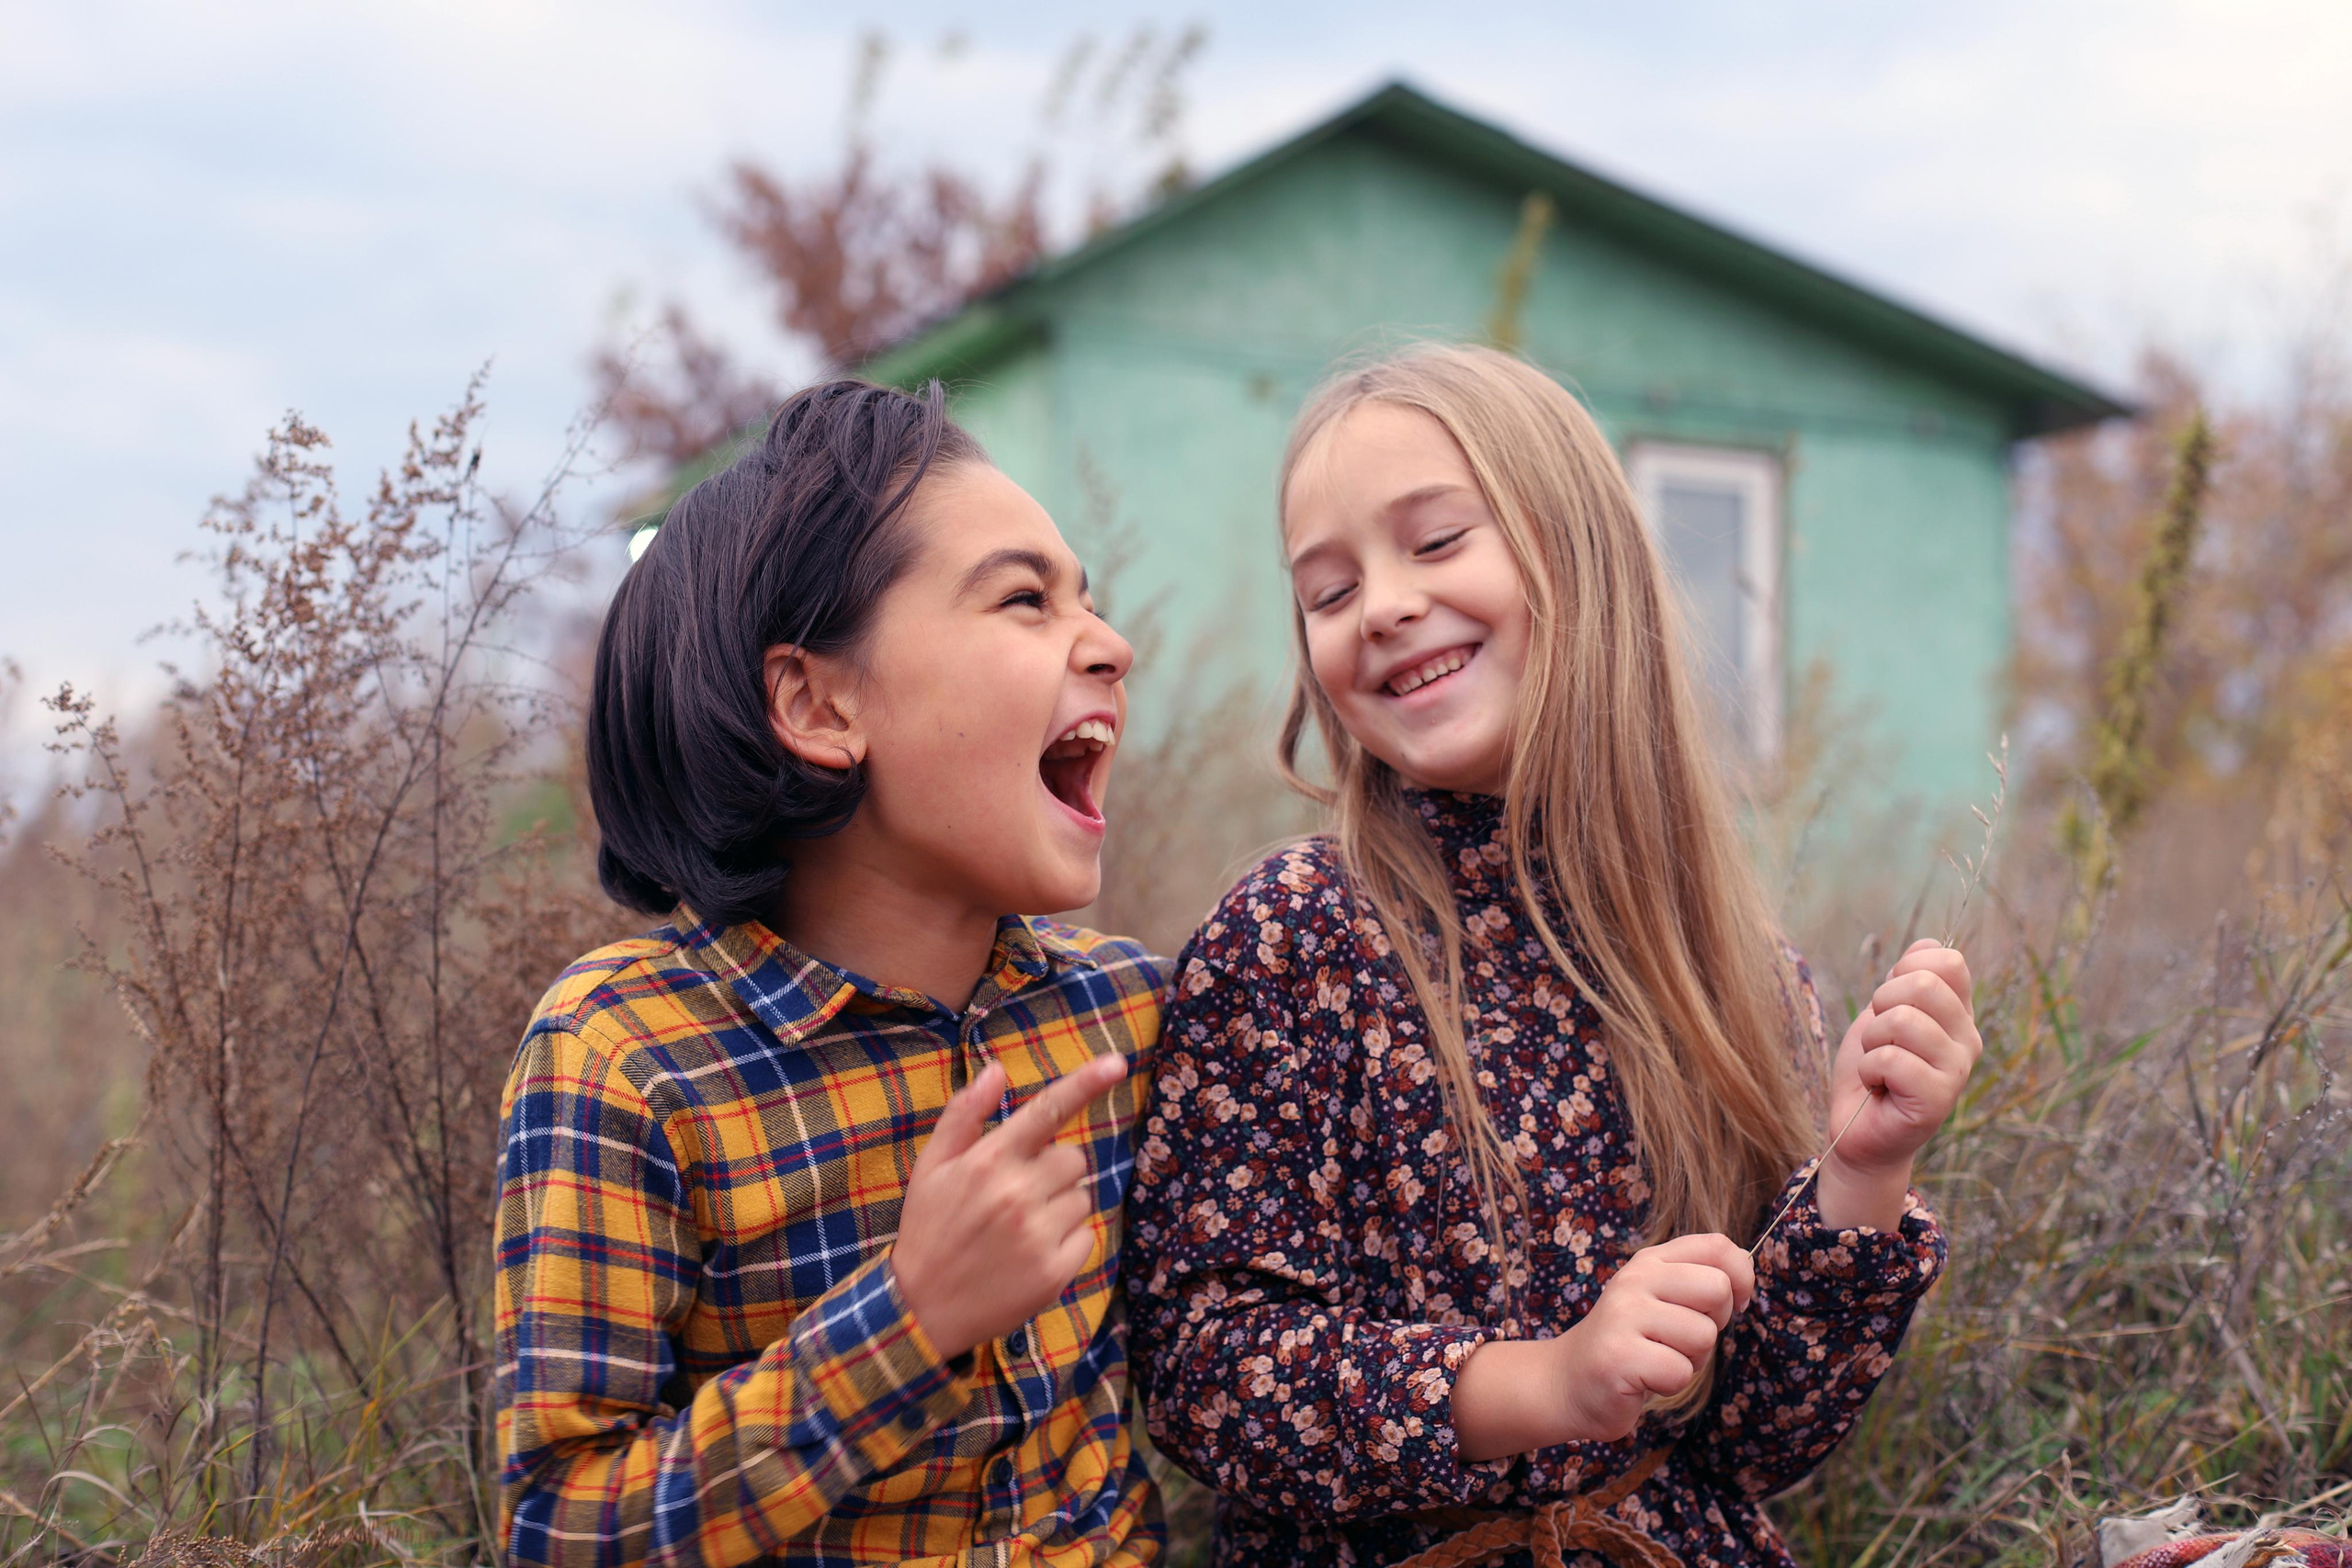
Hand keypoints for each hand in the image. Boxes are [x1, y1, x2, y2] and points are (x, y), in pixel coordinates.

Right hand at [891, 1054, 1125, 1359]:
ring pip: (1081, 1198)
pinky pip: (1085, 1236)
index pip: (1046, 1110)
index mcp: (988, 1161)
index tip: (1117, 1063)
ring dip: (1059, 1207)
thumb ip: (965, 1114)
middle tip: (1017, 1194)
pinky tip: (1030, 1254)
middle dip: (1053, 1170)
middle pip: (1074, 1158)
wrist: (921, 1308)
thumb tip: (996, 1069)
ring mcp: (1038, 1235)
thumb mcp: (932, 1166)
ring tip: (1018, 1229)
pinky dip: (1066, 1242)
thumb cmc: (929, 1229)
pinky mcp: (1055, 1272)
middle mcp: (1017, 1193)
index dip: (1085, 1083)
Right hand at [1552, 1233, 1754, 1442]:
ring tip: (1658, 1358)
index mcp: (1650, 1261)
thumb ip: (1698, 1278)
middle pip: (1717, 1288)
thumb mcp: (1660, 1298)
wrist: (1568, 1381)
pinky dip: (1670, 1384)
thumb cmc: (1630, 1342)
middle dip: (1715, 1323)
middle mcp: (1636, 1279)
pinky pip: (1680, 1372)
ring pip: (1703, 1336)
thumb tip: (1746, 1271)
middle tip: (1684, 1337)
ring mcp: (1624, 1315)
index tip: (1734, 1303)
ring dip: (1691, 1360)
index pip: (1717, 1246)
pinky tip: (1644, 1378)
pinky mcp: (1619, 1356)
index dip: (1741, 1276)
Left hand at [1821, 940, 1981, 1199]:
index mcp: (1958, 1014)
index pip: (1949, 961)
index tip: (1889, 1001)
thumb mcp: (1883, 1012)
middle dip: (1881, 1004)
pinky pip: (1891, 1059)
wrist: (1857, 1128)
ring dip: (1872, 1041)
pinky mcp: (1937, 1100)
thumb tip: (1929, 944)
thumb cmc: (1871, 1069)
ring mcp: (1957, 1071)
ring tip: (1877, 1064)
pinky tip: (1877, 1087)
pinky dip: (1869, 1070)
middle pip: (1925, 984)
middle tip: (1879, 1037)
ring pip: (1902, 1020)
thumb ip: (1906, 979)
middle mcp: (1967, 1040)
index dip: (1906, 969)